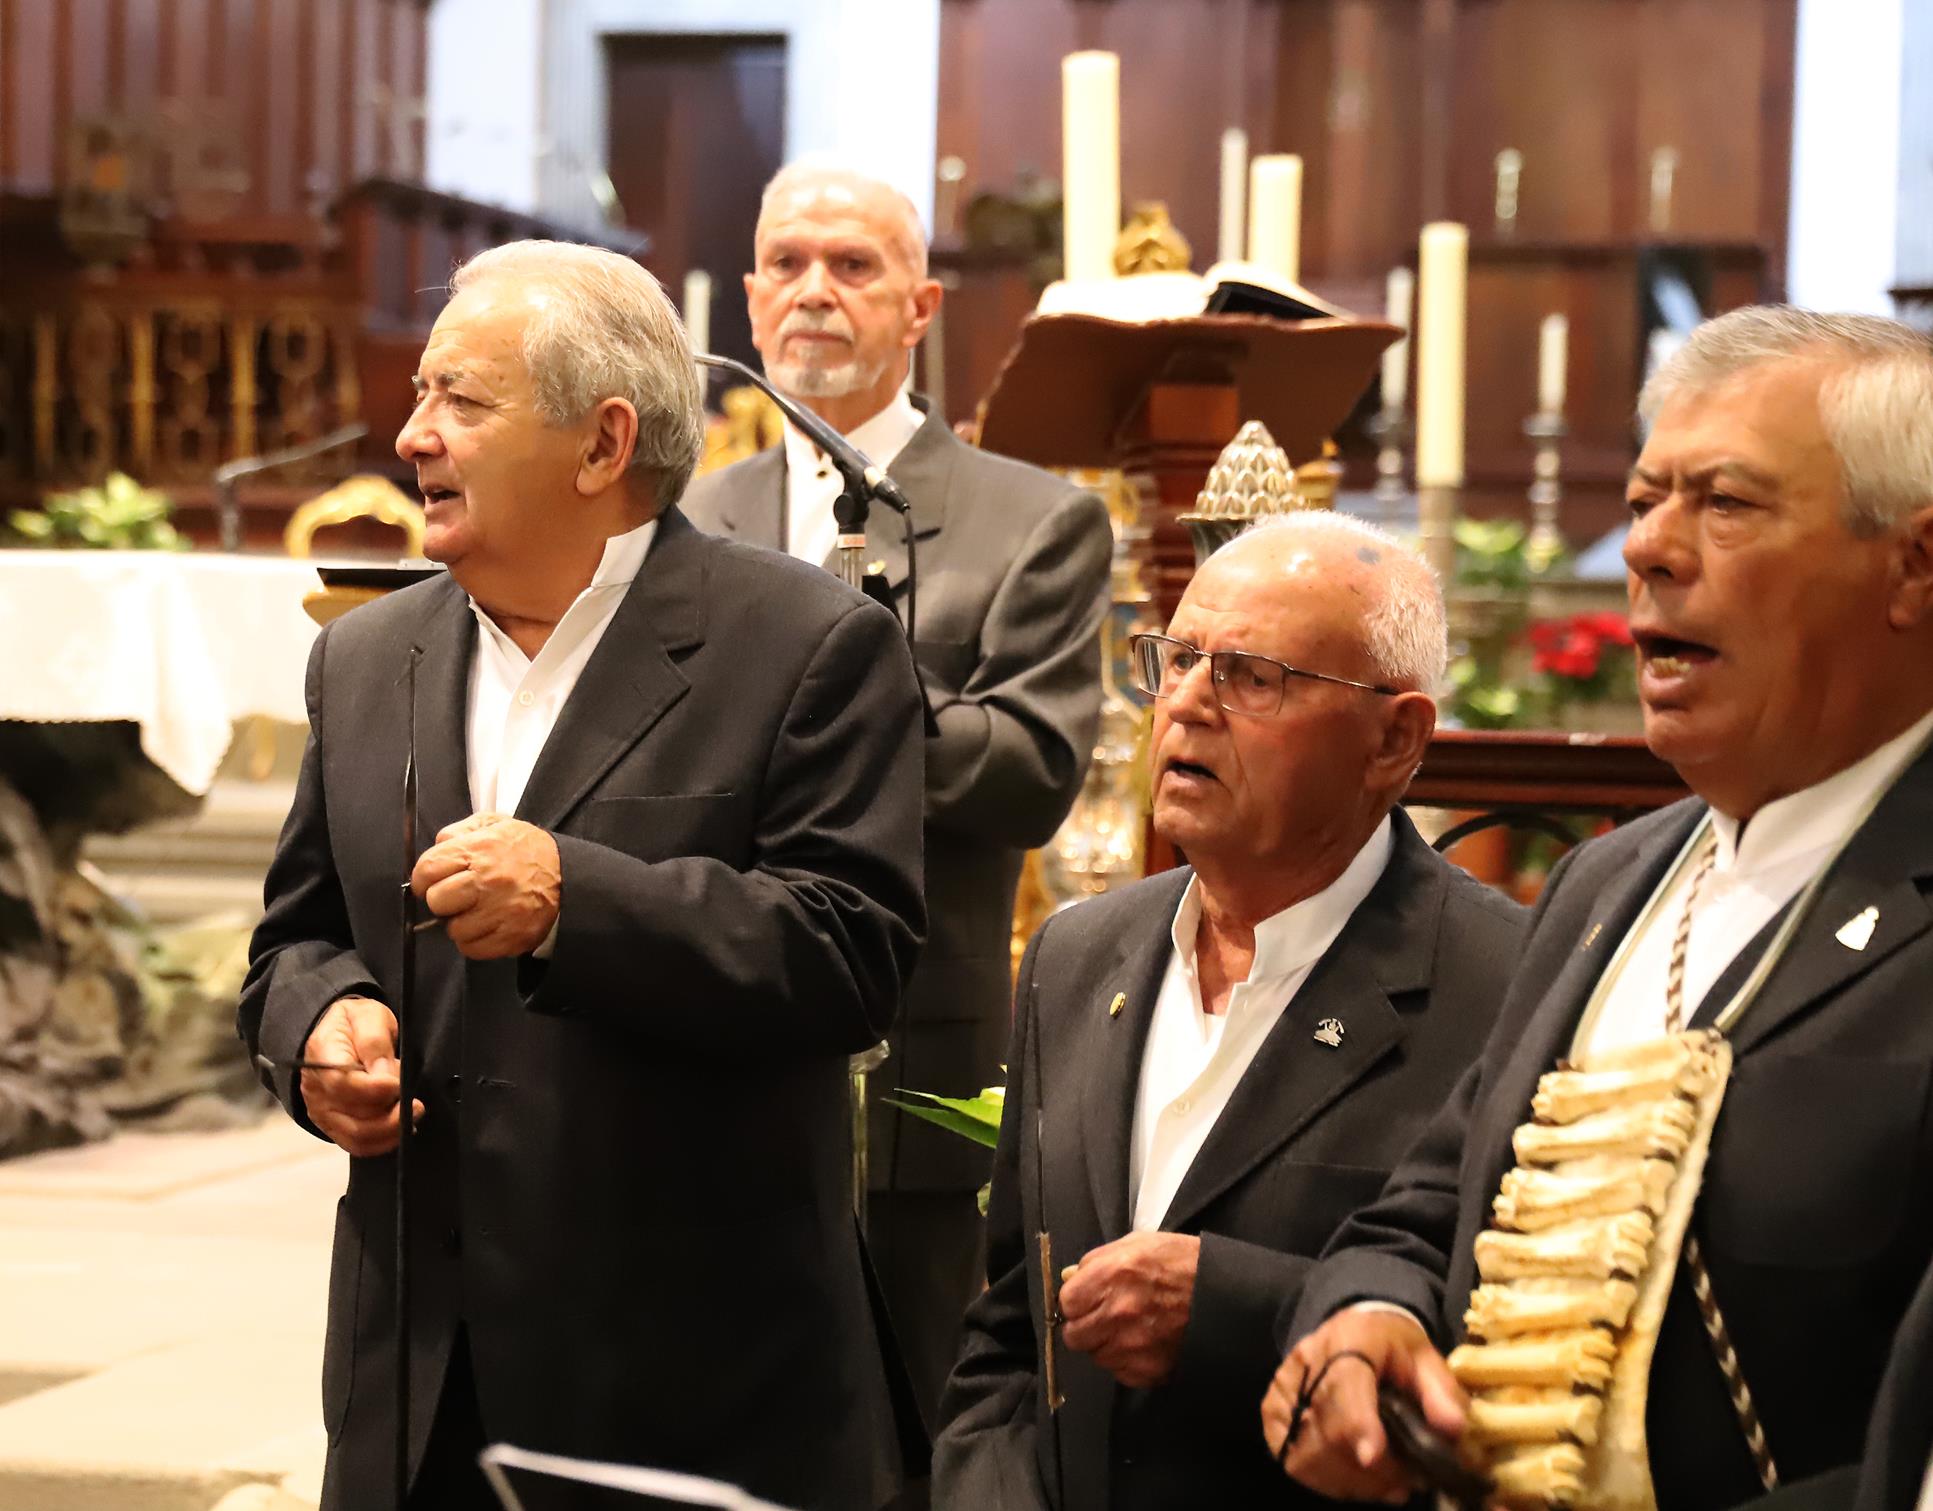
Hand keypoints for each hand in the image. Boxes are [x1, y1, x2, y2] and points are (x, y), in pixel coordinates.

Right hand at [299, 996, 423, 1156]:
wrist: (336, 1033)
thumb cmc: (354, 1023)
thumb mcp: (368, 1016)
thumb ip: (375, 1043)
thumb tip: (386, 1077)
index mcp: (321, 1056)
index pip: (343, 1084)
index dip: (375, 1090)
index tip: (400, 1086)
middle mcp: (316, 1090)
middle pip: (353, 1117)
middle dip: (391, 1114)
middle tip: (416, 1104)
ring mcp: (322, 1112)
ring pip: (357, 1137)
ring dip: (390, 1130)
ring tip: (412, 1114)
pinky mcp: (333, 1126)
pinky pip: (357, 1145)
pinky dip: (382, 1141)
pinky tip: (401, 1128)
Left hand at [410, 812, 560, 959]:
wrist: (568, 874)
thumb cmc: (525, 850)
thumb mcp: (495, 824)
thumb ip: (460, 831)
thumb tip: (436, 848)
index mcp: (479, 850)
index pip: (427, 869)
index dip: (423, 878)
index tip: (430, 882)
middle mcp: (487, 881)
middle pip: (437, 901)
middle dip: (442, 899)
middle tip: (456, 896)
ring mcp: (500, 912)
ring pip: (453, 929)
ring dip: (460, 922)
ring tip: (476, 911)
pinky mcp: (511, 937)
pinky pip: (472, 949)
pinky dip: (474, 940)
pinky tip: (486, 926)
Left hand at [1057, 1231, 1199, 1388]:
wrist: (1226, 1295)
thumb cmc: (1184, 1263)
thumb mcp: (1138, 1244)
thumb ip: (1097, 1261)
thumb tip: (1070, 1278)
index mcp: (1113, 1275)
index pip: (1066, 1303)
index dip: (1076, 1301)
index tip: (1086, 1300)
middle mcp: (1119, 1313)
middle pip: (1075, 1336)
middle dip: (1085, 1326)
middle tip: (1103, 1317)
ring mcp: (1134, 1346)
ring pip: (1097, 1356)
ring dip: (1107, 1345)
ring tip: (1131, 1328)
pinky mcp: (1150, 1370)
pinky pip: (1121, 1372)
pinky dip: (1128, 1362)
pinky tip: (1145, 1343)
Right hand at [1261, 1307, 1466, 1502]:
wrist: (1354, 1329)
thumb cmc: (1392, 1347)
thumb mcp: (1426, 1357)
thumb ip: (1441, 1391)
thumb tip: (1452, 1429)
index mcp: (1350, 1337)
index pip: (1345, 1382)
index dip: (1356, 1421)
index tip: (1371, 1456)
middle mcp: (1307, 1359)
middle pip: (1326, 1427)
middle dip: (1369, 1468)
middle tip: (1407, 1482)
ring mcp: (1284, 1387)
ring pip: (1306, 1451)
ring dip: (1350, 1481)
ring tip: (1388, 1485)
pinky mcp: (1273, 1412)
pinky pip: (1292, 1459)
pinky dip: (1328, 1481)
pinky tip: (1359, 1482)